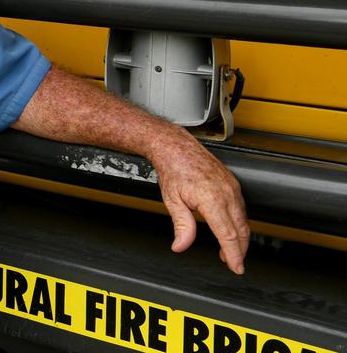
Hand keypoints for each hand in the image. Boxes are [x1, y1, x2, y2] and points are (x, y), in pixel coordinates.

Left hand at [151, 135, 248, 274]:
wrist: (176, 147)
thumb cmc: (173, 170)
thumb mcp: (172, 201)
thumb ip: (181, 226)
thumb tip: (180, 246)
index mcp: (212, 199)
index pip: (228, 235)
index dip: (233, 254)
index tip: (236, 268)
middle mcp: (227, 193)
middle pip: (240, 230)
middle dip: (239, 250)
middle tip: (233, 264)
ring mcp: (232, 187)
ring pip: (243, 219)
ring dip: (239, 237)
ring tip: (229, 251)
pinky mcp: (233, 184)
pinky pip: (241, 208)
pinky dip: (238, 223)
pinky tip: (231, 230)